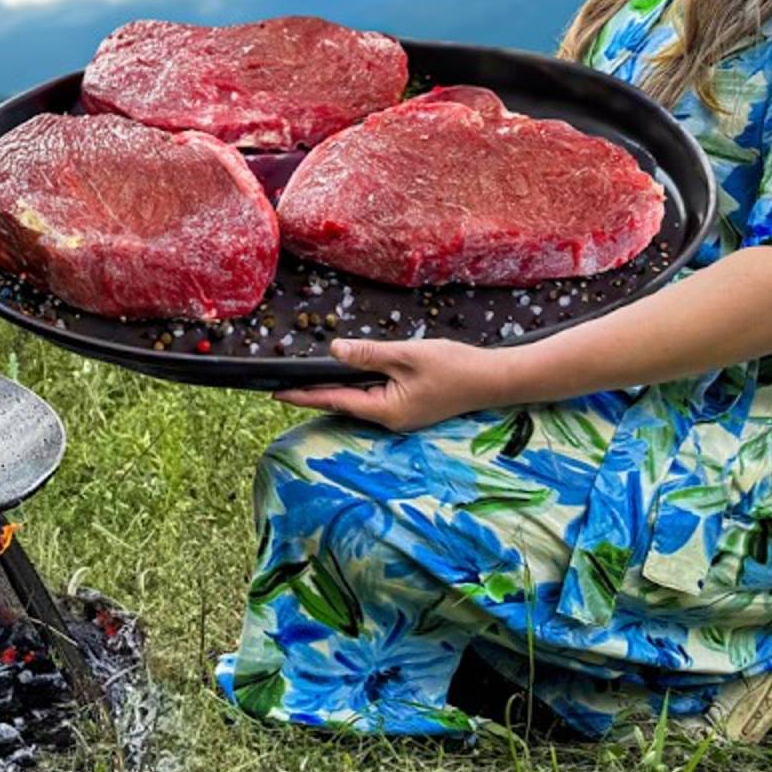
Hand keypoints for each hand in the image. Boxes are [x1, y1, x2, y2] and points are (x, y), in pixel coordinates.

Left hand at [271, 336, 517, 431]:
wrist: (495, 379)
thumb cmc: (455, 367)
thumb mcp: (407, 355)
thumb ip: (368, 355)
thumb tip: (334, 352)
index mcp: (386, 410)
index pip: (335, 401)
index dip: (304, 396)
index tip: (276, 393)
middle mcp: (390, 419)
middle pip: (344, 404)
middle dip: (315, 394)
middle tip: (284, 384)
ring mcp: (402, 416)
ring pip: (360, 401)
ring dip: (336, 391)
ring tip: (306, 381)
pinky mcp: (411, 408)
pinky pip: (376, 399)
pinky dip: (357, 388)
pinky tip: (348, 377)